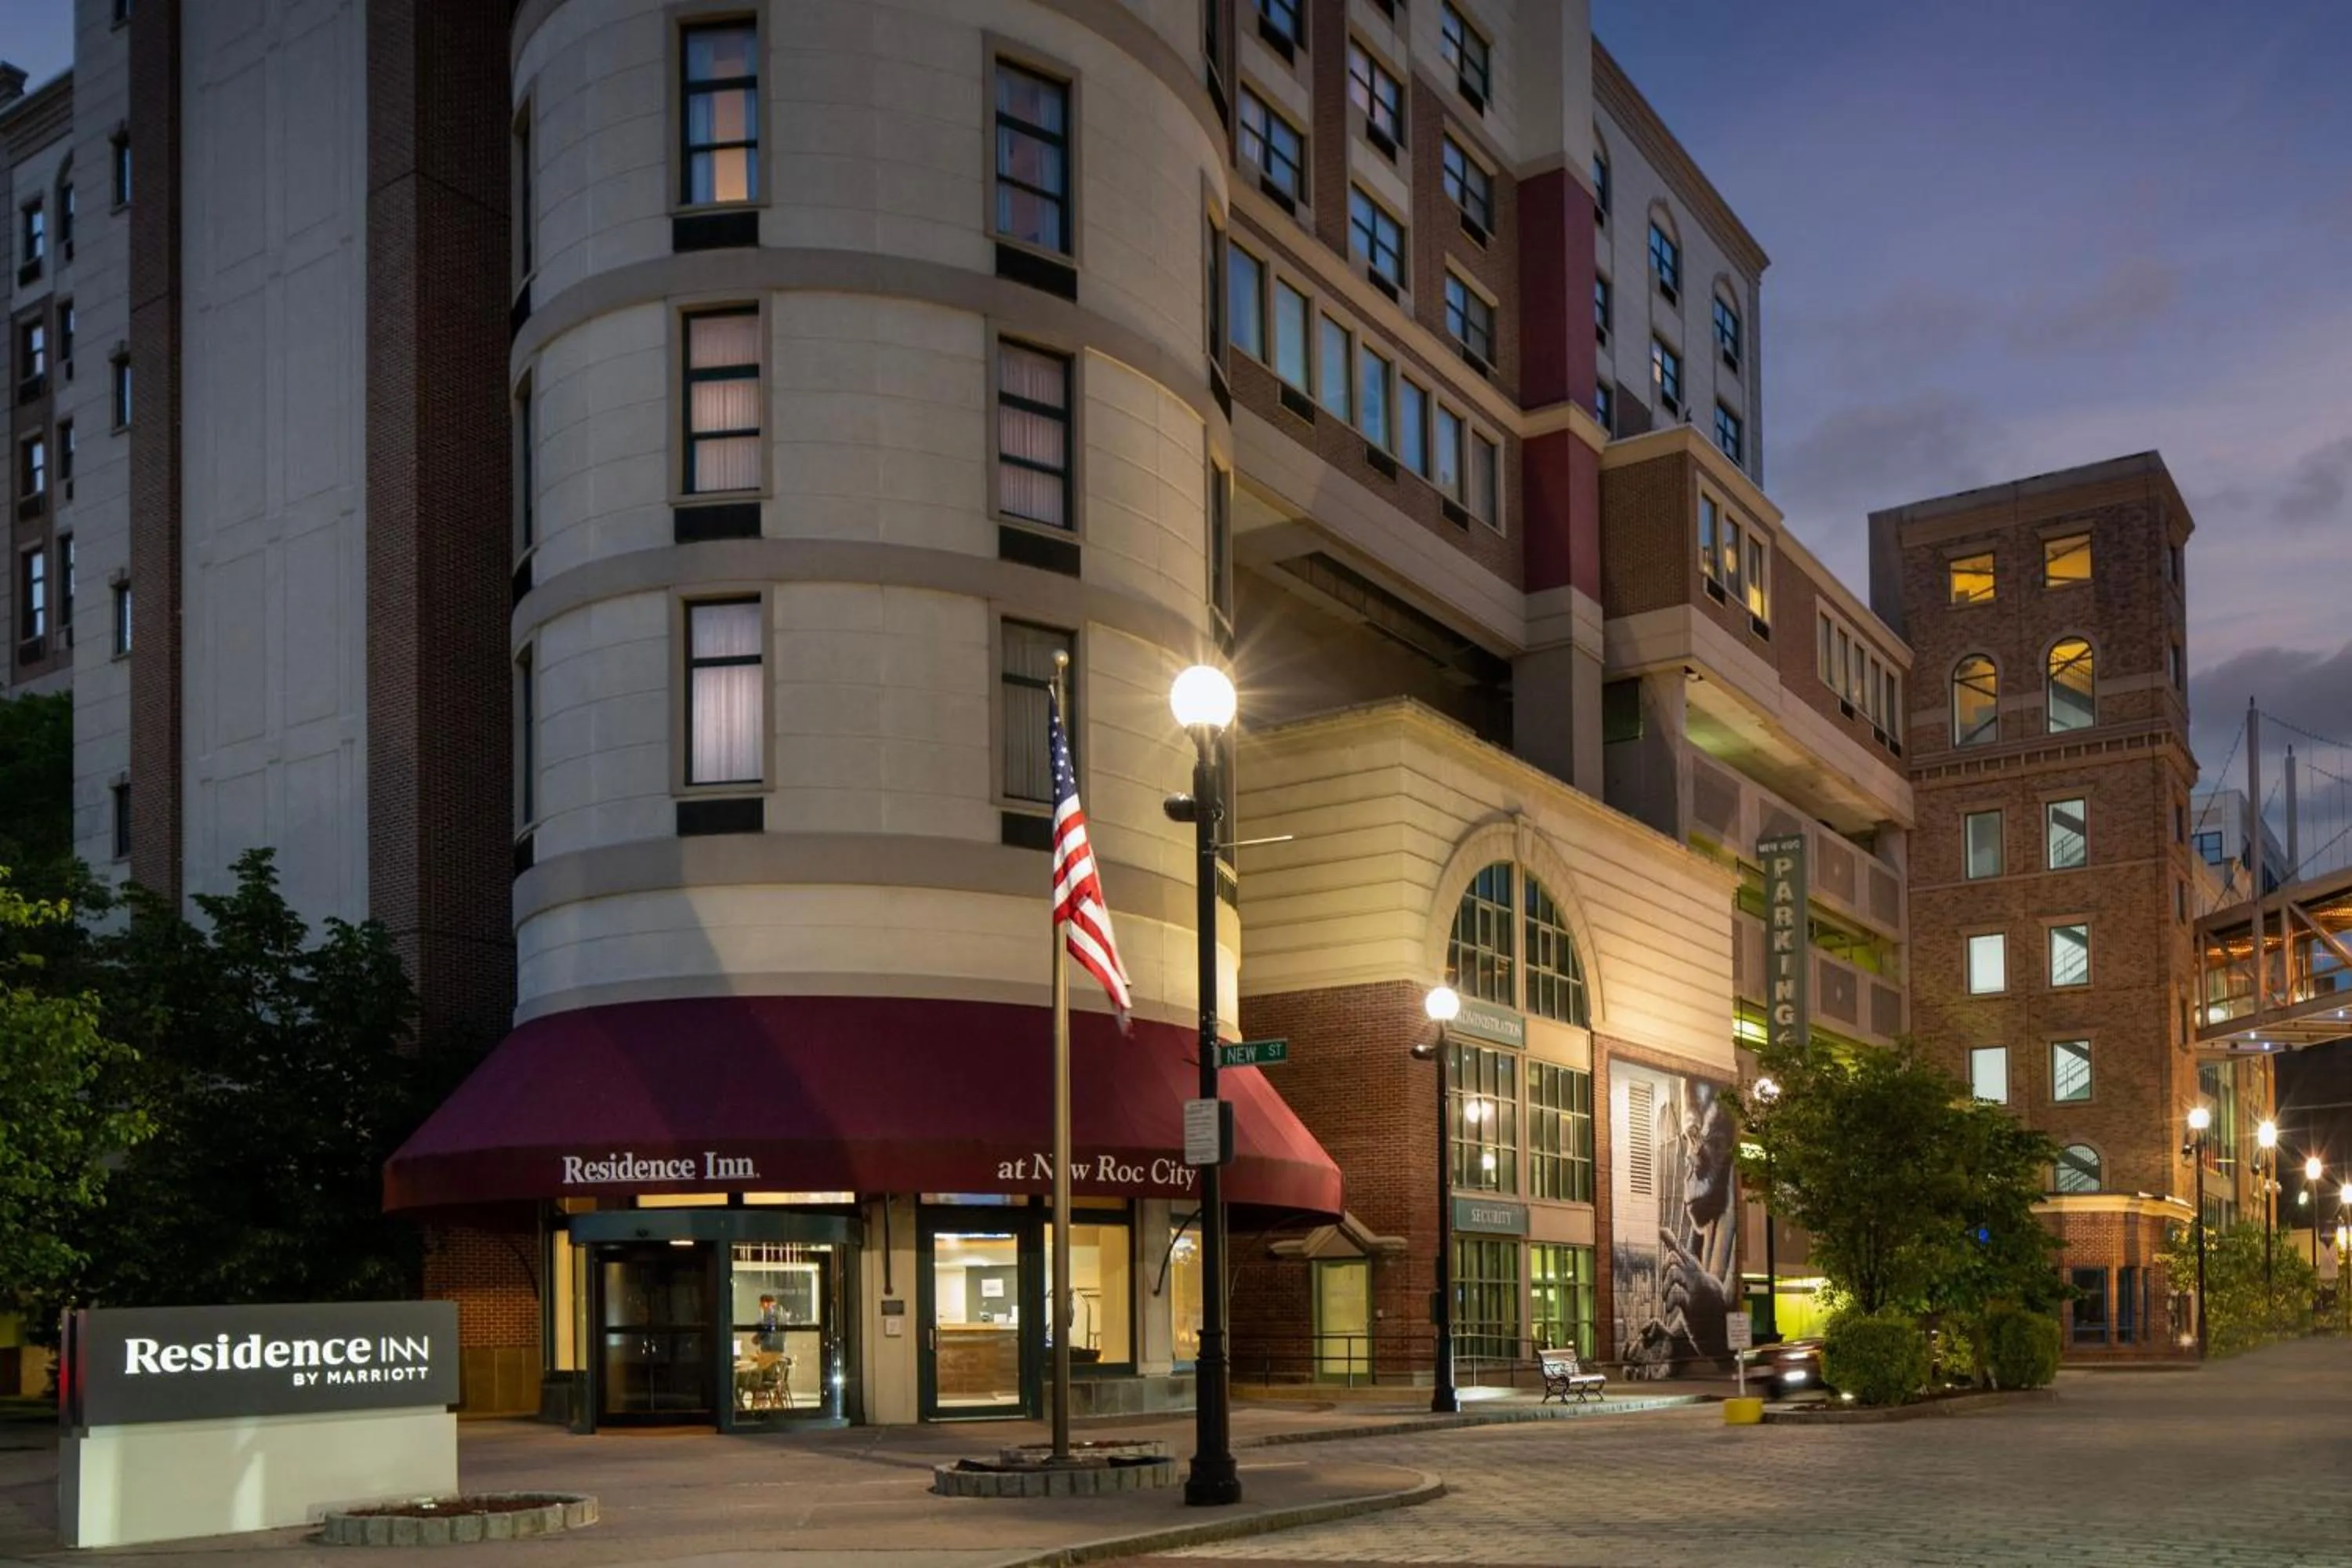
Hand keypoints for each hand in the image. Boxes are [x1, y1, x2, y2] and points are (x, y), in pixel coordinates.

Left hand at [1659, 1228, 1731, 1350]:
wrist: (1721, 1338)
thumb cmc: (1708, 1313)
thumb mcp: (1697, 1292)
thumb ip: (1685, 1274)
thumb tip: (1673, 1254)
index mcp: (1702, 1276)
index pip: (1686, 1255)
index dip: (1672, 1243)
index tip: (1661, 1230)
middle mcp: (1701, 1280)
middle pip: (1678, 1259)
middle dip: (1666, 1266)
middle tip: (1666, 1282)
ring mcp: (1698, 1293)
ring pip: (1675, 1272)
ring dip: (1665, 1285)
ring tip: (1665, 1299)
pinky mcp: (1693, 1307)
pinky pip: (1676, 1296)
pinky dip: (1668, 1301)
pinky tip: (1668, 1310)